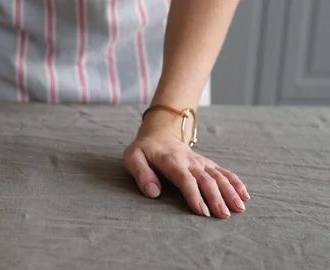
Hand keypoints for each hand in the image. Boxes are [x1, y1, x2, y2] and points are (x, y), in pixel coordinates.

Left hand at [124, 111, 249, 217]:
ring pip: (219, 176)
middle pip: (206, 180)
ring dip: (230, 192)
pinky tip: (245, 196)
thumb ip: (142, 174)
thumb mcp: (133, 158)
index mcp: (172, 162)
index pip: (185, 180)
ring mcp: (201, 162)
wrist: (159, 133)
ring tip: (239, 209)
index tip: (202, 211)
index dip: (194, 195)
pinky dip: (236, 183)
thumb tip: (153, 193)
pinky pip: (224, 172)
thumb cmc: (144, 150)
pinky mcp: (208, 164)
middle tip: (223, 216)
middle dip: (216, 198)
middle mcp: (190, 162)